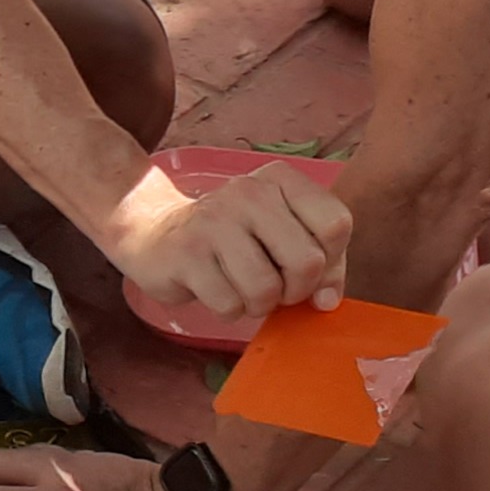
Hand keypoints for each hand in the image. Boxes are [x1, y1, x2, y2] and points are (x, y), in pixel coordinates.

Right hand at [104, 163, 351, 321]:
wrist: (153, 232)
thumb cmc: (231, 239)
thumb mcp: (280, 236)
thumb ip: (320, 262)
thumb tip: (327, 301)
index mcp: (279, 180)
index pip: (336, 224)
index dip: (330, 260)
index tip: (305, 267)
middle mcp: (248, 192)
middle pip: (307, 261)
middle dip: (295, 291)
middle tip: (274, 287)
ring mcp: (213, 221)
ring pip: (267, 289)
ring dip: (259, 304)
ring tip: (241, 289)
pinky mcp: (185, 253)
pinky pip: (230, 304)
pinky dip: (228, 310)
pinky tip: (213, 289)